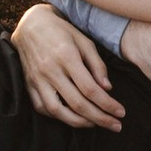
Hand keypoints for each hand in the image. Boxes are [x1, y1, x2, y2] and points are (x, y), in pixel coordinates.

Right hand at [12, 2, 126, 132]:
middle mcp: (50, 70)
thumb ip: (97, 65)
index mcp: (67, 56)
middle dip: (100, 118)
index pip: (90, 89)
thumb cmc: (62, 32)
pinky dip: (58, 117)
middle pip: (77, 103)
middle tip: (116, 125)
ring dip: (79, 123)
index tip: (121, 112)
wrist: (30, 25)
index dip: (107, 104)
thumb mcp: (84, 41)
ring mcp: (37, 79)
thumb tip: (107, 89)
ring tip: (95, 124)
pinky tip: (72, 117)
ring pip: (58, 111)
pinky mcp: (29, 85)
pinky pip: (43, 108)